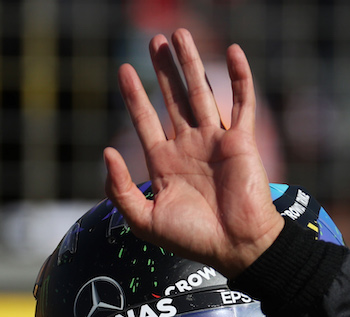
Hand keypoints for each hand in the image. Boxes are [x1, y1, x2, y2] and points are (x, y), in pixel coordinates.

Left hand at [104, 29, 282, 277]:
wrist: (237, 247)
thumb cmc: (193, 240)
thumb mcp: (144, 221)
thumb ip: (120, 190)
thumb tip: (106, 152)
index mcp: (165, 163)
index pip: (145, 120)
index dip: (134, 95)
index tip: (124, 70)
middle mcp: (189, 147)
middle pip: (173, 98)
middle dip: (164, 70)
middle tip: (155, 41)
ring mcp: (216, 141)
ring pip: (202, 92)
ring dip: (192, 63)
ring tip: (179, 35)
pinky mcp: (242, 142)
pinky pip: (243, 103)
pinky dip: (240, 77)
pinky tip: (233, 51)